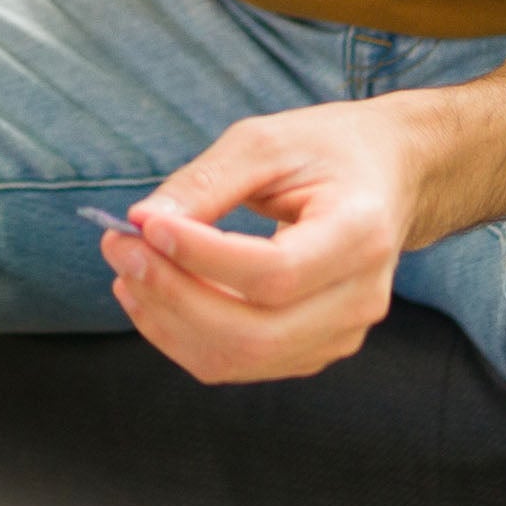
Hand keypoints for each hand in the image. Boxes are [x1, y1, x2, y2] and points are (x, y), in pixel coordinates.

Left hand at [97, 38, 505, 383]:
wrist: (386, 177)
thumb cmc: (326, 150)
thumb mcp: (267, 141)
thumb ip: (205, 183)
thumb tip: (141, 224)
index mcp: (361, 234)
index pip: (276, 273)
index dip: (202, 257)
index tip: (145, 225)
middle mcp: (359, 298)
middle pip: (254, 332)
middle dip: (171, 296)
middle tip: (119, 247)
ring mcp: (340, 334)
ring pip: (239, 358)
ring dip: (167, 321)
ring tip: (127, 270)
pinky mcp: (311, 349)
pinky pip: (236, 364)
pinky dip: (182, 336)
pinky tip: (152, 294)